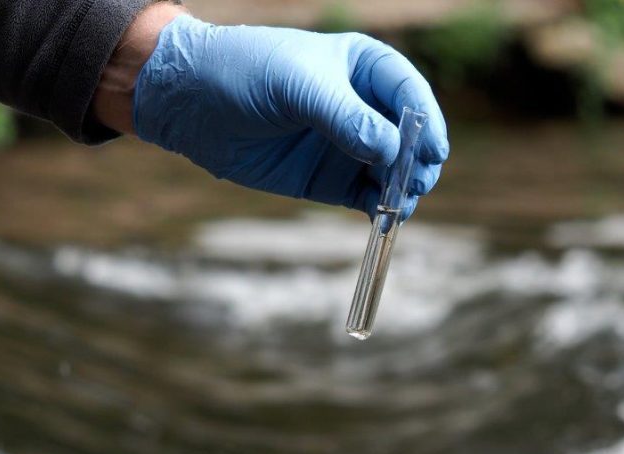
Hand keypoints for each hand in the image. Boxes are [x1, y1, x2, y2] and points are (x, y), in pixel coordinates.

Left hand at [131, 15, 449, 219]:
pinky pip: (366, 196)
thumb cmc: (244, 72)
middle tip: (416, 182)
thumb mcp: (297, 86)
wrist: (190, 103)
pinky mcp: (328, 178)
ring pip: (392, 171)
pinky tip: (382, 217)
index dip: (426, 121)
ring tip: (398, 204)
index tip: (432, 150)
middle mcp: (362, 106)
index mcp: (362, 66)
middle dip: (418, 161)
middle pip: (409, 136)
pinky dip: (379, 207)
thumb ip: (345, 117)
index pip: (408, 92)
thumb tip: (392, 151)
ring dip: (402, 189)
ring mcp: (347, 145)